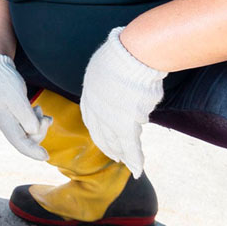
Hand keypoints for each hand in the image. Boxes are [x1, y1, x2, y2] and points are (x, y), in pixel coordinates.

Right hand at [0, 54, 50, 159]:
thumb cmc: (4, 82)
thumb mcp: (16, 97)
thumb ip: (26, 116)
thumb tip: (34, 131)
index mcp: (5, 123)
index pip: (20, 143)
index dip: (33, 152)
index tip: (46, 156)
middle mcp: (7, 125)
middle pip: (27, 140)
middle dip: (40, 131)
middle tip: (44, 118)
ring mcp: (11, 120)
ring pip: (29, 132)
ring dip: (39, 124)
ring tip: (39, 110)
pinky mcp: (15, 114)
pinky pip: (29, 124)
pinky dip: (37, 120)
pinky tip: (38, 110)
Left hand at [80, 27, 166, 177]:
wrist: (130, 56)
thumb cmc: (120, 55)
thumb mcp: (103, 67)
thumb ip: (105, 81)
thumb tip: (114, 84)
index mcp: (89, 94)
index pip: (91, 119)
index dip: (98, 130)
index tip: (103, 138)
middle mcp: (97, 110)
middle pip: (102, 134)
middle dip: (109, 146)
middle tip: (115, 156)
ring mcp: (110, 118)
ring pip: (118, 141)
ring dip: (123, 154)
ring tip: (127, 163)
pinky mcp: (126, 124)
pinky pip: (131, 147)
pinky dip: (135, 160)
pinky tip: (137, 170)